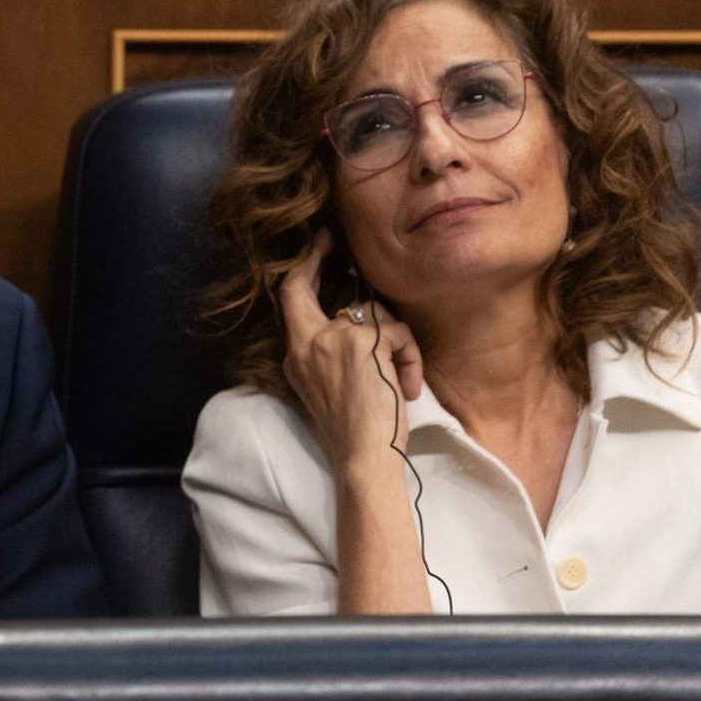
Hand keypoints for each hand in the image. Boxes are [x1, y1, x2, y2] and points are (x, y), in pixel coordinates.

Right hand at [279, 230, 424, 473]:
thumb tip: (350, 321)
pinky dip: (411, 358)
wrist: (363, 459)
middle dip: (316, 258)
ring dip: (396, 343)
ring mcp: (334, 338)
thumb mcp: (325, 387)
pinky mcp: (365, 342)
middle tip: (332, 241)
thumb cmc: (352, 434)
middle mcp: (307, 343)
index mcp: (295, 357)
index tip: (316, 248)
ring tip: (402, 381)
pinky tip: (408, 387)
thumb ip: (327, 353)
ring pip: (373, 314)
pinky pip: (398, 332)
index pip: (289, 301)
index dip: (302, 269)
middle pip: (306, 288)